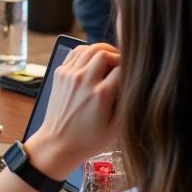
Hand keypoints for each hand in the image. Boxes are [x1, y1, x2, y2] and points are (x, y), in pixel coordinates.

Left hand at [27, 44, 120, 178]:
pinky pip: (75, 53)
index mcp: (101, 95)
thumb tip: (133, 85)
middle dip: (117, 55)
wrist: (58, 143)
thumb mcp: (116, 128)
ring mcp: (70, 75)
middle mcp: (84, 81)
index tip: (132, 76)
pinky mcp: (60, 74)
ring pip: (89, 48)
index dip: (130, 71)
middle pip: (104, 53)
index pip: (121, 69)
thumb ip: (126, 103)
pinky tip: (93, 60)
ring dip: (102, 51)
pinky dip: (86, 52)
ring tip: (110, 59)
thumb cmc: (88, 140)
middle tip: (122, 64)